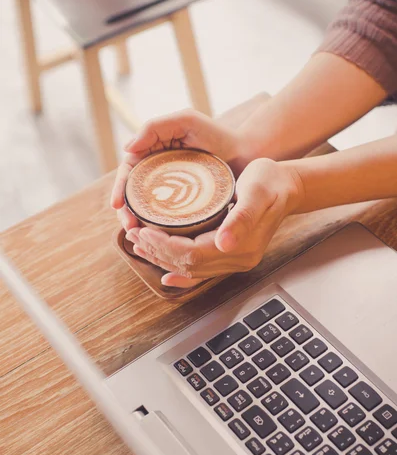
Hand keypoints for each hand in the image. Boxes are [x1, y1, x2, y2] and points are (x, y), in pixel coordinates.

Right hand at [110, 109, 255, 234]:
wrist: (249, 154)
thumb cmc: (218, 134)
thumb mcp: (186, 121)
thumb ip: (155, 127)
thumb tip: (127, 148)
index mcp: (153, 155)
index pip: (129, 173)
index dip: (120, 189)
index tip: (117, 204)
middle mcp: (159, 176)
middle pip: (134, 197)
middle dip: (127, 213)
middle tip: (129, 227)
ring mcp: (173, 194)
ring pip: (148, 212)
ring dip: (140, 226)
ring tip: (139, 237)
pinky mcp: (187, 209)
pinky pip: (169, 223)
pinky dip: (160, 234)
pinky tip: (158, 243)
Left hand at [129, 158, 304, 286]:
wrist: (287, 186)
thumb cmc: (271, 182)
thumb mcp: (257, 191)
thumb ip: (242, 217)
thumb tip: (223, 243)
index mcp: (241, 247)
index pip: (193, 255)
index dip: (165, 246)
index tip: (144, 230)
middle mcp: (237, 259)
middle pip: (188, 265)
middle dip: (158, 252)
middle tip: (134, 233)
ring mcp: (234, 260)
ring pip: (191, 269)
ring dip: (163, 259)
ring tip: (140, 244)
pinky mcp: (230, 254)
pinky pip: (201, 269)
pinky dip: (180, 272)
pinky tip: (165, 273)